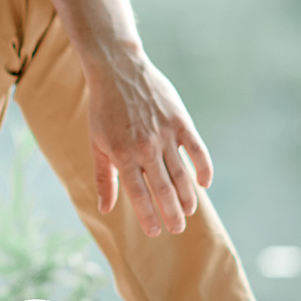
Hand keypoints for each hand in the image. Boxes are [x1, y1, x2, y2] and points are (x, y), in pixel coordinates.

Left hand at [86, 48, 214, 235]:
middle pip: (163, 190)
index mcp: (122, 156)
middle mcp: (145, 148)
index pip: (139, 195)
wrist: (118, 69)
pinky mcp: (180, 122)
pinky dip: (203, 168)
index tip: (156, 232)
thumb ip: (104, 178)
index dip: (148, 217)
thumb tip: (105, 209)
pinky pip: (197, 150)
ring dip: (187, 197)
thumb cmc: (104, 109)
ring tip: (189, 212)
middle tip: (177, 229)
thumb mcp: (97, 143)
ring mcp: (165, 135)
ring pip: (181, 175)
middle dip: (172, 214)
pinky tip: (204, 184)